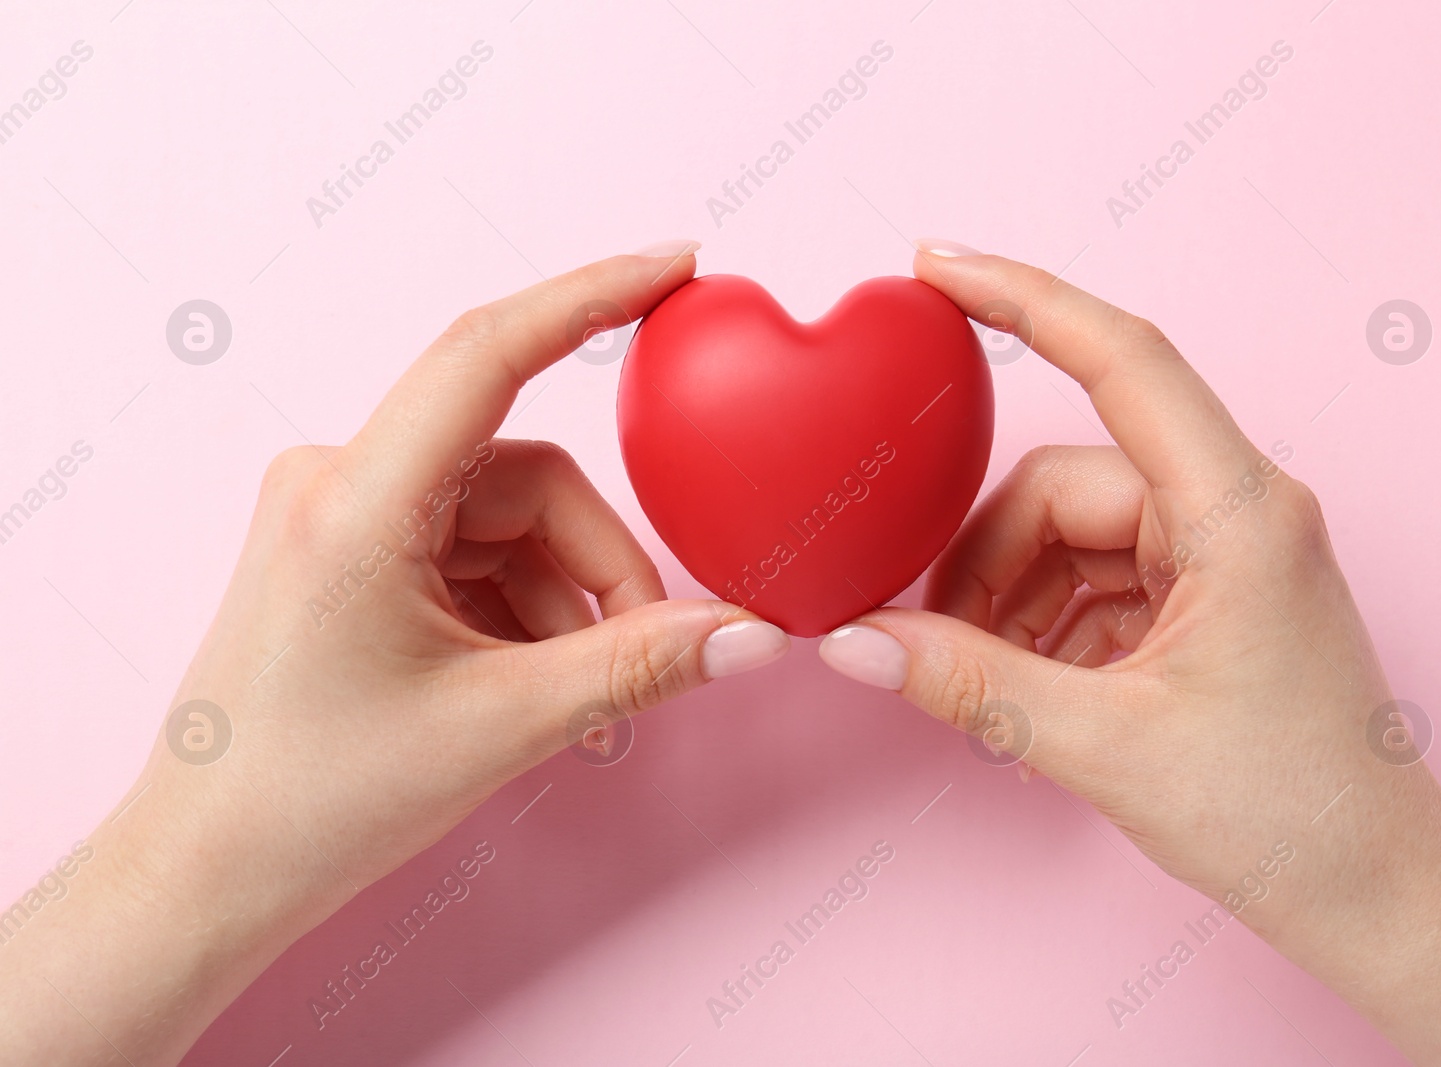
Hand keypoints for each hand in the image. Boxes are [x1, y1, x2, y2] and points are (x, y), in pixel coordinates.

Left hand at [0, 249, 790, 1066]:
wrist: (208, 874)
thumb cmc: (314, 800)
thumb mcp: (499, 727)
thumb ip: (637, 666)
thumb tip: (751, 634)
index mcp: (356, 499)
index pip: (488, 352)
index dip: (592, 296)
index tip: (677, 267)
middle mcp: (340, 482)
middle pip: (531, 478)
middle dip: (600, 569)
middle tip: (642, 660)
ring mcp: (341, 515)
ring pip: (511, 520)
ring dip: (564, 602)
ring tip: (570, 703)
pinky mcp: (352, 551)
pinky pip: (476, 550)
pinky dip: (523, 609)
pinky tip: (525, 687)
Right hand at [818, 244, 1440, 1064]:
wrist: (1378, 899)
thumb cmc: (1291, 817)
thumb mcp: (1108, 747)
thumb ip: (971, 685)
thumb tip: (854, 643)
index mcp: (1237, 511)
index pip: (1123, 357)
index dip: (1023, 298)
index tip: (937, 268)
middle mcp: (1235, 511)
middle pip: (1064, 484)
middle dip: (985, 559)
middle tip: (930, 640)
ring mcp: (1222, 555)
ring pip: (1071, 535)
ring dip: (1011, 603)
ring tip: (991, 686)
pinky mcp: (1209, 599)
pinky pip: (1096, 579)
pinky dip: (1047, 627)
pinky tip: (1034, 694)